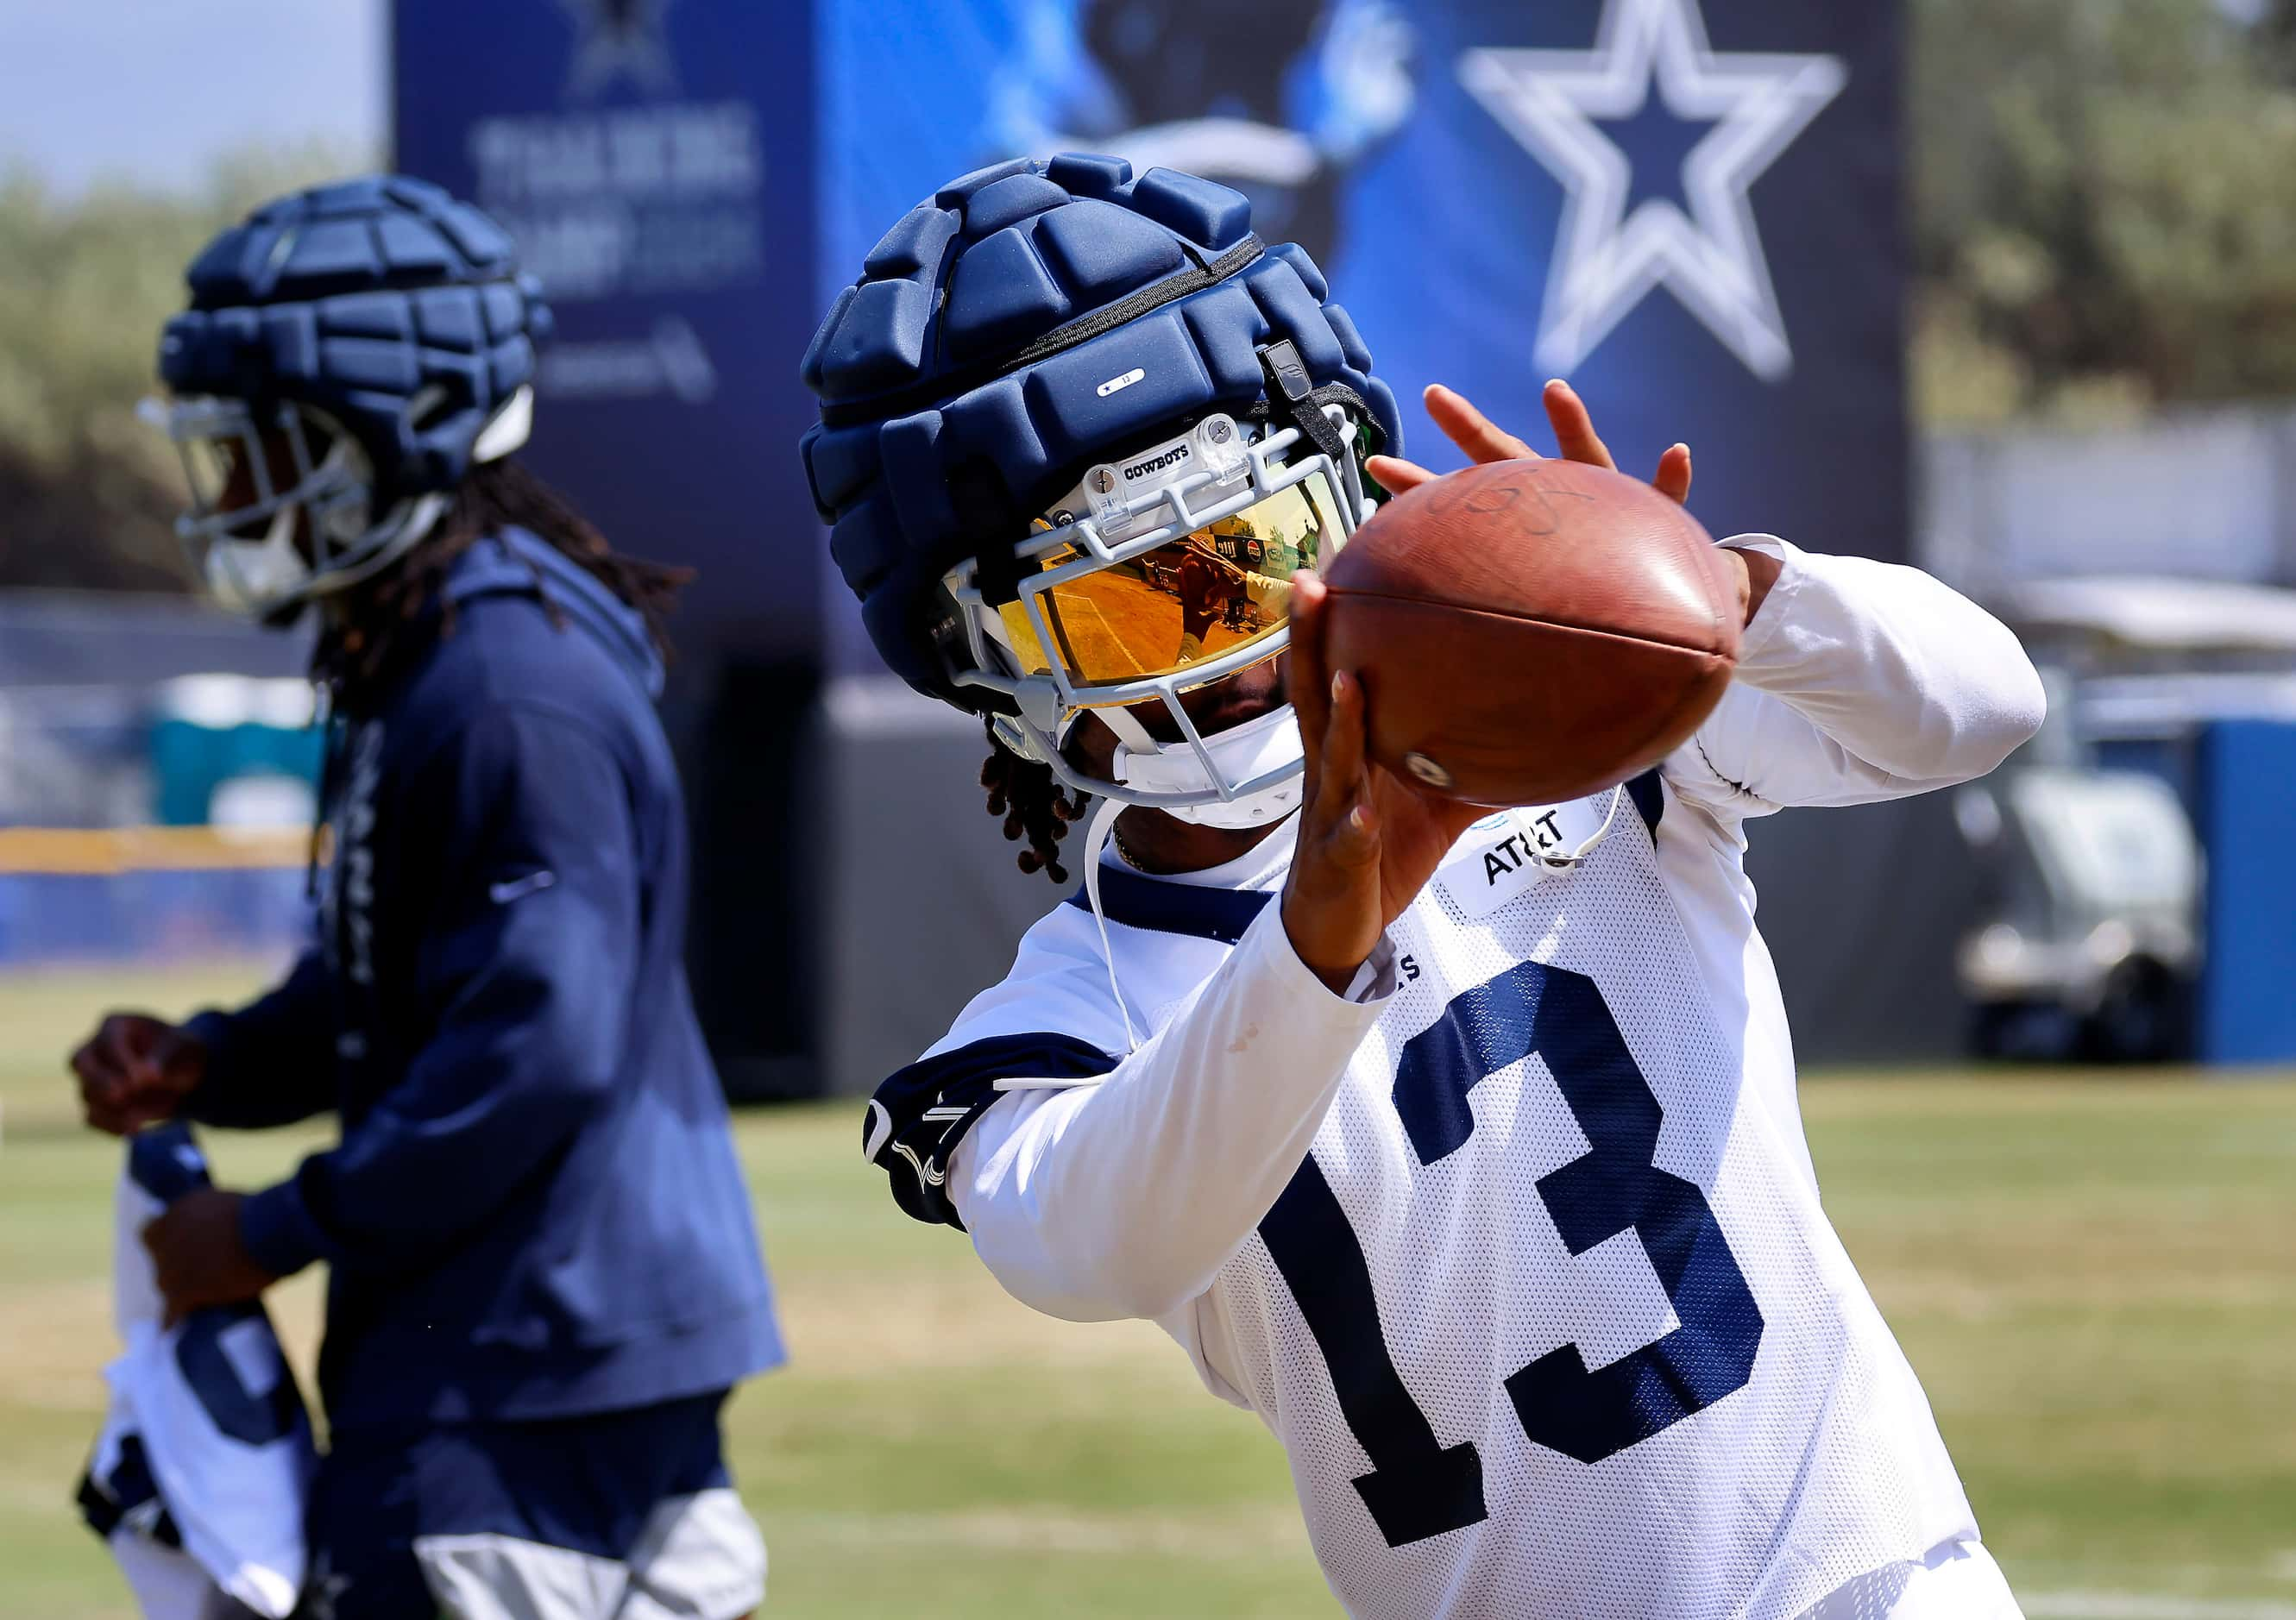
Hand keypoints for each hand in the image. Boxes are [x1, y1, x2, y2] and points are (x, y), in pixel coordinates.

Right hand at [71, 1013, 206, 1135]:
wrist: (185, 1075)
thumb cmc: (182, 1052)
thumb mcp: (183, 1049)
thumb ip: (164, 1059)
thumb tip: (146, 1077)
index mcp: (116, 1025)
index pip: (107, 1041)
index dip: (121, 1060)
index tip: (141, 1079)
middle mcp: (96, 1049)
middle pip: (79, 1062)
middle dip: (99, 1081)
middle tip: (121, 1095)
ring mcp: (91, 1077)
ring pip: (86, 1093)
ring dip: (111, 1108)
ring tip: (139, 1120)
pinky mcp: (96, 1103)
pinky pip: (92, 1117)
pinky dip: (110, 1126)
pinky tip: (134, 1130)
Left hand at [142, 1188, 274, 1326]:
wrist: (268, 1231)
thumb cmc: (259, 1212)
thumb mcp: (226, 1205)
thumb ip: (210, 1219)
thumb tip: (216, 1232)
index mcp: (175, 1214)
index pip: (151, 1233)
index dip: (165, 1241)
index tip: (182, 1245)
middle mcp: (166, 1240)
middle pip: (160, 1261)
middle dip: (177, 1266)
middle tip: (200, 1270)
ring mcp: (172, 1268)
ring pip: (166, 1286)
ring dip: (179, 1290)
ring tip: (197, 1297)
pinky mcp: (184, 1292)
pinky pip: (172, 1311)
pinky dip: (173, 1319)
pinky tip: (171, 1328)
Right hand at [1281, 572, 1486, 993]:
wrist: (1339, 926)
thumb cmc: (1382, 851)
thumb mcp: (1434, 800)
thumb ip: (1470, 762)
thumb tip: (1539, 733)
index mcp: (1346, 748)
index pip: (1331, 672)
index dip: (1329, 622)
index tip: (1332, 562)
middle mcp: (1329, 771)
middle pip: (1311, 697)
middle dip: (1307, 641)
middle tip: (1310, 583)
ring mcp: (1328, 813)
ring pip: (1326, 761)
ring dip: (1338, 722)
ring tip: (1349, 681)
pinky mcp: (1337, 862)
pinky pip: (1348, 841)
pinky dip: (1356, 827)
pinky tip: (1366, 815)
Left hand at [1368, 381, 1777, 625]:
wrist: (1654, 595)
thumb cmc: (1582, 589)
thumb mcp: (1537, 595)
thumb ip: (1486, 592)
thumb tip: (1419, 607)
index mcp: (1521, 515)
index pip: (1458, 500)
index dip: (1418, 484)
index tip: (1371, 466)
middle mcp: (1554, 495)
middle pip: (1504, 457)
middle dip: (1468, 427)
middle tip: (1429, 394)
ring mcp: (1605, 502)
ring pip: (1582, 456)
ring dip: (1571, 423)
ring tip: (1555, 390)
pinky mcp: (1655, 521)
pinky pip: (1667, 499)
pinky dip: (1672, 478)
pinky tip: (1676, 454)